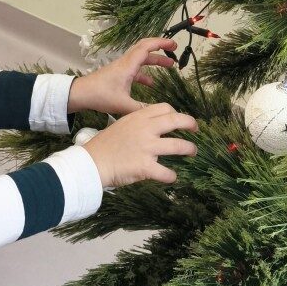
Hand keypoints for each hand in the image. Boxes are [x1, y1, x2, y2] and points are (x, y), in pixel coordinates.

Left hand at [68, 38, 177, 116]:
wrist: (81, 94)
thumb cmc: (100, 95)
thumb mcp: (123, 104)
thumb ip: (141, 109)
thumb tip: (158, 112)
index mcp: (128, 65)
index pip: (147, 47)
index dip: (161, 43)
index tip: (173, 45)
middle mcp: (126, 63)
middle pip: (145, 49)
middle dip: (160, 48)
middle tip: (174, 50)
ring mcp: (121, 68)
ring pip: (141, 59)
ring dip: (155, 61)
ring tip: (169, 66)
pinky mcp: (118, 75)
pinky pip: (135, 70)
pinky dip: (145, 73)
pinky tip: (151, 84)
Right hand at [83, 103, 198, 187]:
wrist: (91, 163)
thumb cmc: (102, 146)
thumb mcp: (119, 125)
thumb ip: (136, 125)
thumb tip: (150, 128)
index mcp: (138, 118)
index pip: (164, 108)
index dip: (175, 113)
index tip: (178, 119)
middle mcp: (146, 130)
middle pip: (177, 120)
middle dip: (190, 124)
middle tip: (196, 129)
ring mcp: (147, 148)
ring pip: (179, 146)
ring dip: (189, 149)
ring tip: (192, 151)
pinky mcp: (146, 167)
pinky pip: (166, 173)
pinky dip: (171, 176)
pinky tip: (172, 177)